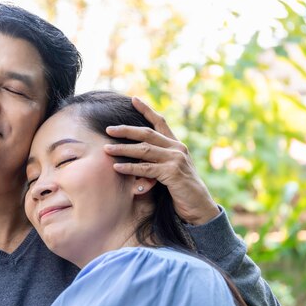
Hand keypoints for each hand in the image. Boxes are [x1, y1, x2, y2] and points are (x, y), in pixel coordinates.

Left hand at [104, 96, 219, 224]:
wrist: (198, 206)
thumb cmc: (181, 189)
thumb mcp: (170, 169)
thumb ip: (158, 159)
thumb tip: (135, 153)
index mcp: (176, 145)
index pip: (160, 122)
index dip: (147, 109)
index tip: (133, 99)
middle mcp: (177, 148)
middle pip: (147, 133)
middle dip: (126, 130)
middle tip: (109, 129)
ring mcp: (175, 159)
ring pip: (144, 150)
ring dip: (123, 149)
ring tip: (107, 149)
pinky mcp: (172, 173)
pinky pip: (146, 168)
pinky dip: (130, 168)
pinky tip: (117, 167)